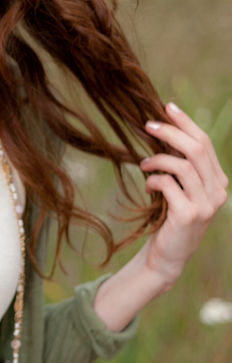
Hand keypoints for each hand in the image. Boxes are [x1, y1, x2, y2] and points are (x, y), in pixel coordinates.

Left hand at [140, 102, 228, 287]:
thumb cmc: (171, 216)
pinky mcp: (189, 214)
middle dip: (170, 132)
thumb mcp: (182, 188)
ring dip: (158, 159)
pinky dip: (154, 179)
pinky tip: (148, 185)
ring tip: (144, 164)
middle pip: (196, 149)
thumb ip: (182, 165)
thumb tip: (164, 129)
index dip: (186, 122)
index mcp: (218, 181)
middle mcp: (218, 191)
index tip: (167, 107)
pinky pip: (169, 184)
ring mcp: (206, 204)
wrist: (168, 256)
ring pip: (182, 165)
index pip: (205, 143)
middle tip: (147, 125)